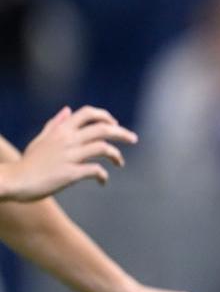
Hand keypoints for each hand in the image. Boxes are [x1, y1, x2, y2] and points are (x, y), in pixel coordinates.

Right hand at [1, 106, 137, 200]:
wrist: (14, 181)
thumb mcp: (40, 139)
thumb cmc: (28, 162)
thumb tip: (68, 110)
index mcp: (61, 130)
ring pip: (104, 148)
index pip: (88, 113)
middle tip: (133, 139)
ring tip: (120, 163)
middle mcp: (68, 140)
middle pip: (104, 129)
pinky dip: (103, 175)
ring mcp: (70, 156)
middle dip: (122, 133)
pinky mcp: (70, 173)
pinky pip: (96, 170)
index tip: (115, 123)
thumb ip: (55, 125)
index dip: (105, 116)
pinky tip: (103, 181)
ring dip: (117, 155)